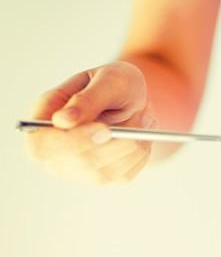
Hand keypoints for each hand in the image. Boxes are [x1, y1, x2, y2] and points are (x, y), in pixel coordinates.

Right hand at [25, 61, 155, 183]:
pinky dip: (139, 155)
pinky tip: (141, 136)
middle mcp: (55, 148)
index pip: (43, 146)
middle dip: (115, 144)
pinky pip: (123, 176)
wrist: (134, 98)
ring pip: (103, 174)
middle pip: (78, 163)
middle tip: (138, 117)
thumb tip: (62, 121)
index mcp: (45, 117)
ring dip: (132, 146)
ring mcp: (76, 166)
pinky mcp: (101, 176)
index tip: (104, 129)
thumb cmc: (116, 84)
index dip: (71, 143)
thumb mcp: (108, 80)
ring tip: (141, 119)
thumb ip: (86, 99)